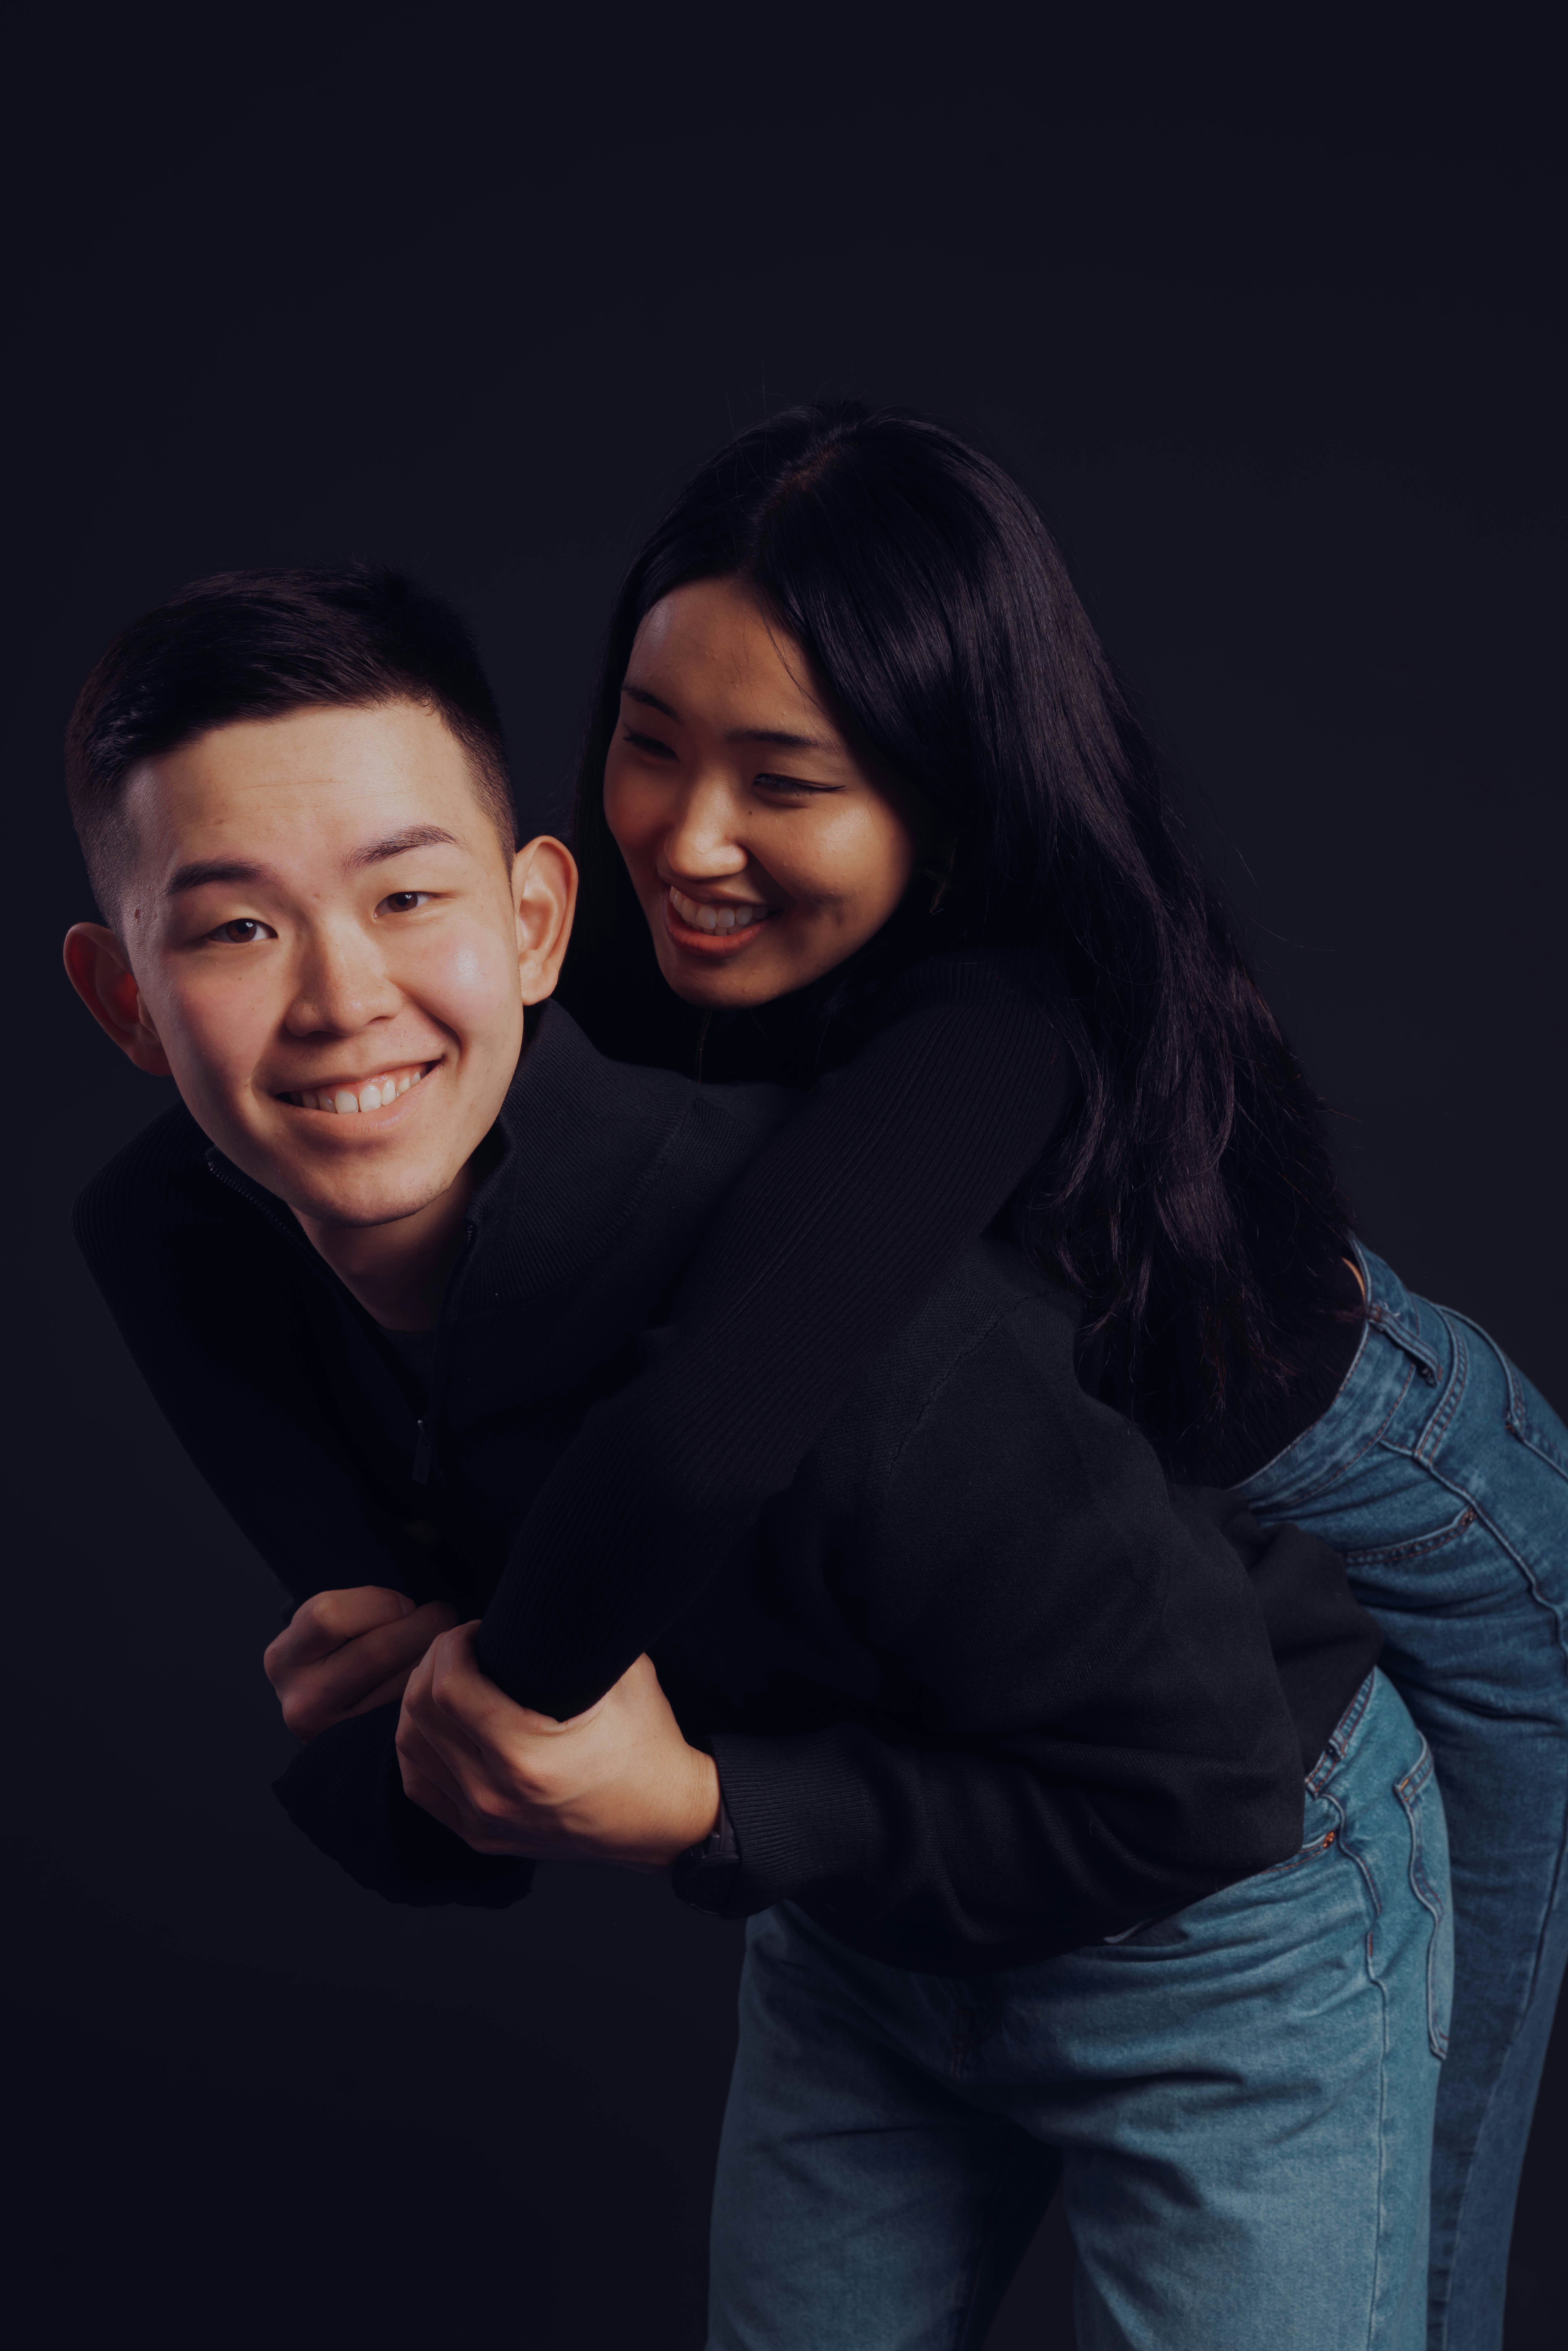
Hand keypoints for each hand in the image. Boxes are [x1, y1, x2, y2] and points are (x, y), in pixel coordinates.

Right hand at [264, 1586, 458, 1740]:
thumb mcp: (344, 1610)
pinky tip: (439, 1676)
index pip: (330, 1615)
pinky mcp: (367, 1754)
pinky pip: (414, 1713)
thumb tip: (429, 1530)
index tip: (405, 1604)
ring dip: (435, 1657)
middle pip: (376, 1651)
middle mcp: (298, 1700)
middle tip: (445, 1616)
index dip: (381, 1603)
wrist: (341, 1709)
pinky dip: (433, 1689)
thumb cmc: (351, 1645)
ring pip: (402, 1684)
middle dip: (424, 1625)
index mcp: (283, 1656)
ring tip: (443, 1643)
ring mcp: (332, 1734)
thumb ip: (380, 1568)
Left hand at [396, 1627, 720, 1870]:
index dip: (452, 1645)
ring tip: (447, 1677)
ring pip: (411, 1747)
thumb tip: (548, 1592)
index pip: (448, 1687)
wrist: (663, 1817)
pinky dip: (418, 1747)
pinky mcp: (481, 1835)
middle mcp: (495, 1794)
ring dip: (419, 1703)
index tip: (475, 1631)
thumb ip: (581, 1635)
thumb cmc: (647, 1743)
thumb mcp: (626, 1675)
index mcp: (527, 1755)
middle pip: (420, 1712)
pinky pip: (420, 1785)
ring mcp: (484, 1820)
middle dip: (433, 1664)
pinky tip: (435, 1723)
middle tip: (461, 1646)